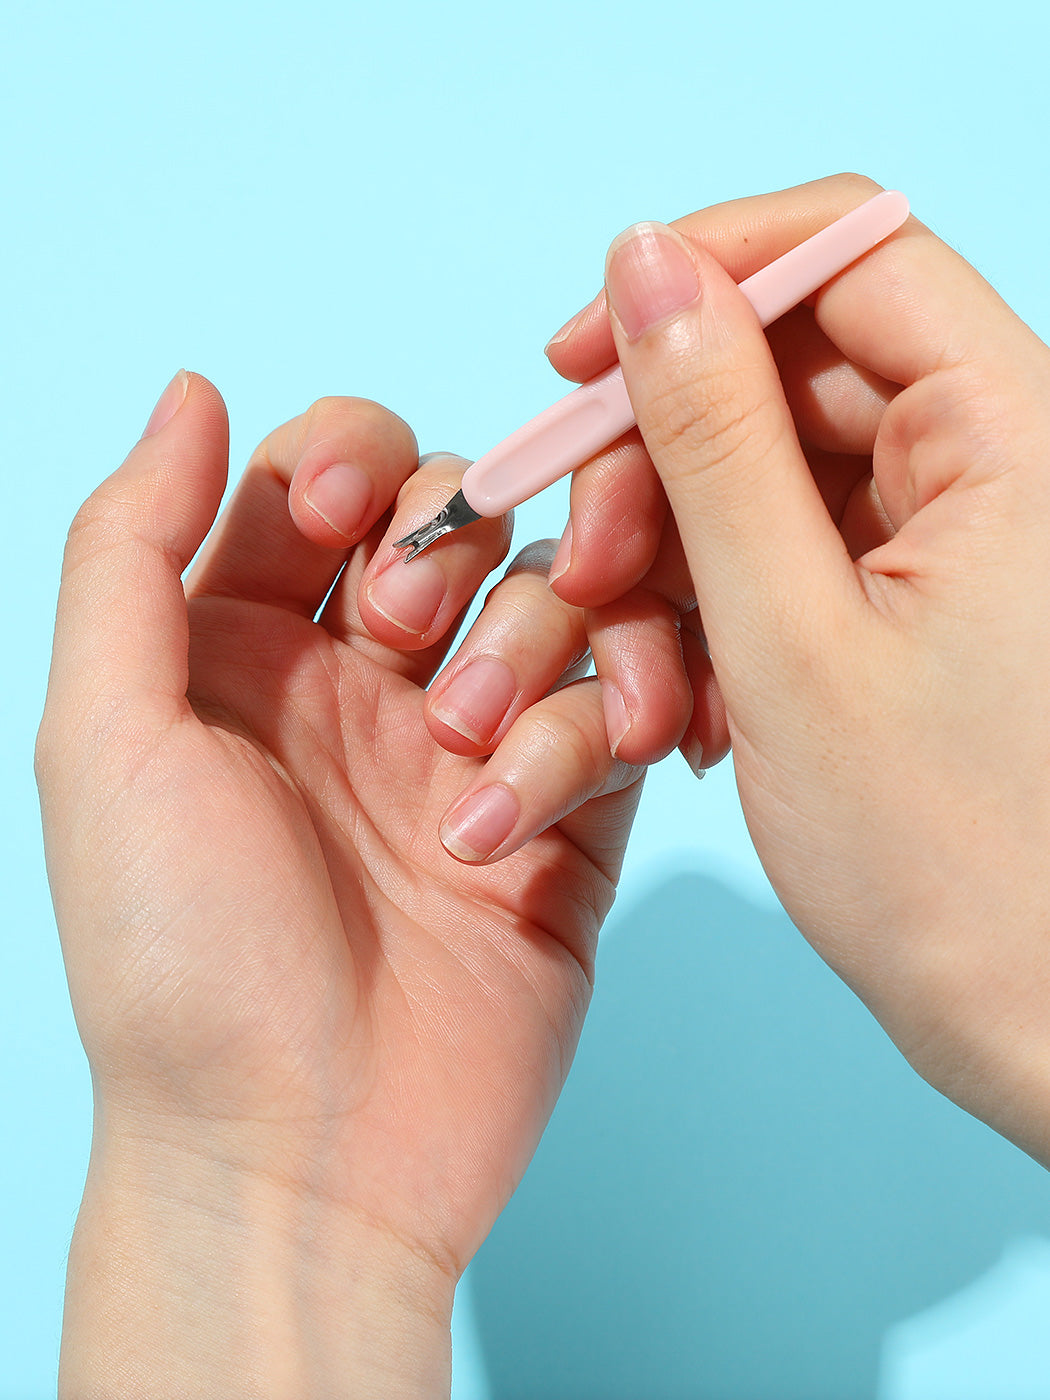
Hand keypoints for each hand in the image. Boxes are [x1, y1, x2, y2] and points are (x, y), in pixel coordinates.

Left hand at [36, 377, 642, 1395]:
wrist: (299, 1160)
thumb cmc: (180, 962)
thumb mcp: (104, 739)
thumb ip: (130, 550)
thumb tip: (192, 391)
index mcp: (249, 648)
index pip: (328, 473)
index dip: (353, 458)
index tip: (346, 519)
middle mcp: (366, 683)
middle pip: (461, 515)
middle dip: (450, 547)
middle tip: (409, 648)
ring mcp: (473, 745)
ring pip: (557, 595)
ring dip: (532, 640)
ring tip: (472, 753)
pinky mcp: (566, 817)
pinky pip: (618, 706)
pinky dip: (595, 725)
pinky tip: (527, 813)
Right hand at [551, 172, 1049, 1167]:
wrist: (1039, 1030)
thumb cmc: (955, 866)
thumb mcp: (790, 635)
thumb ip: (710, 438)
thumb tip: (646, 267)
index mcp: (1014, 433)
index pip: (848, 251)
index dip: (700, 278)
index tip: (575, 357)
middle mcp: (996, 461)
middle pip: (789, 373)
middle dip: (660, 464)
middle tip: (589, 573)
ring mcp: (953, 537)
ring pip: (770, 476)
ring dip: (675, 563)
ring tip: (652, 692)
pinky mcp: (916, 603)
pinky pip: (789, 556)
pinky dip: (718, 616)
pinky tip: (695, 710)